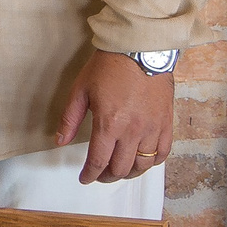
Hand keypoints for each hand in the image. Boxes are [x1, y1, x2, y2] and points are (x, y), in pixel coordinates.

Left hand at [57, 49, 173, 181]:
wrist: (141, 48)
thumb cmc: (109, 66)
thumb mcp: (81, 89)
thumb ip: (70, 118)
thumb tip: (60, 140)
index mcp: (109, 124)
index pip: (98, 161)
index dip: (90, 174)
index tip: (85, 178)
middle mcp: (133, 131)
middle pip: (120, 168)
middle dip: (107, 176)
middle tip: (100, 174)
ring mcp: (153, 128)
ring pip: (143, 165)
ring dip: (129, 173)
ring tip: (119, 170)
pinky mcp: (166, 122)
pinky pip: (163, 152)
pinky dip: (152, 162)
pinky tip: (143, 160)